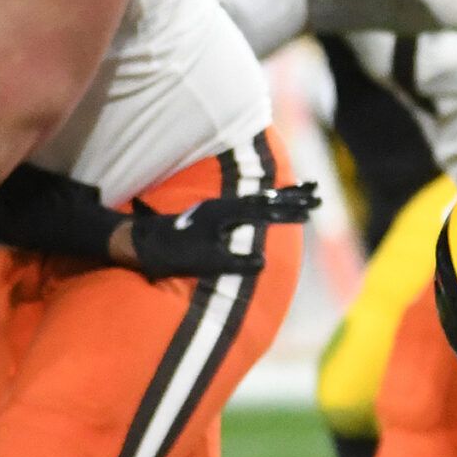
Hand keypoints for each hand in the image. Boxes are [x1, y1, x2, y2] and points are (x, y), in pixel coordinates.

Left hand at [123, 182, 319, 279]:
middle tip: (317, 194)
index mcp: (224, 214)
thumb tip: (262, 262)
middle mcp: (222, 206)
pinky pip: (245, 204)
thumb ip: (235, 263)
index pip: (265, 210)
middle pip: (265, 198)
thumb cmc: (171, 255)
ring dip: (279, 197)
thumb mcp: (206, 262)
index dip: (289, 211)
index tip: (312, 210)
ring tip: (300, 194)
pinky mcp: (209, 214)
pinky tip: (268, 203)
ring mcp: (215, 209)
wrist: (138, 243)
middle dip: (292, 197)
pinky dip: (263, 201)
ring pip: (256, 198)